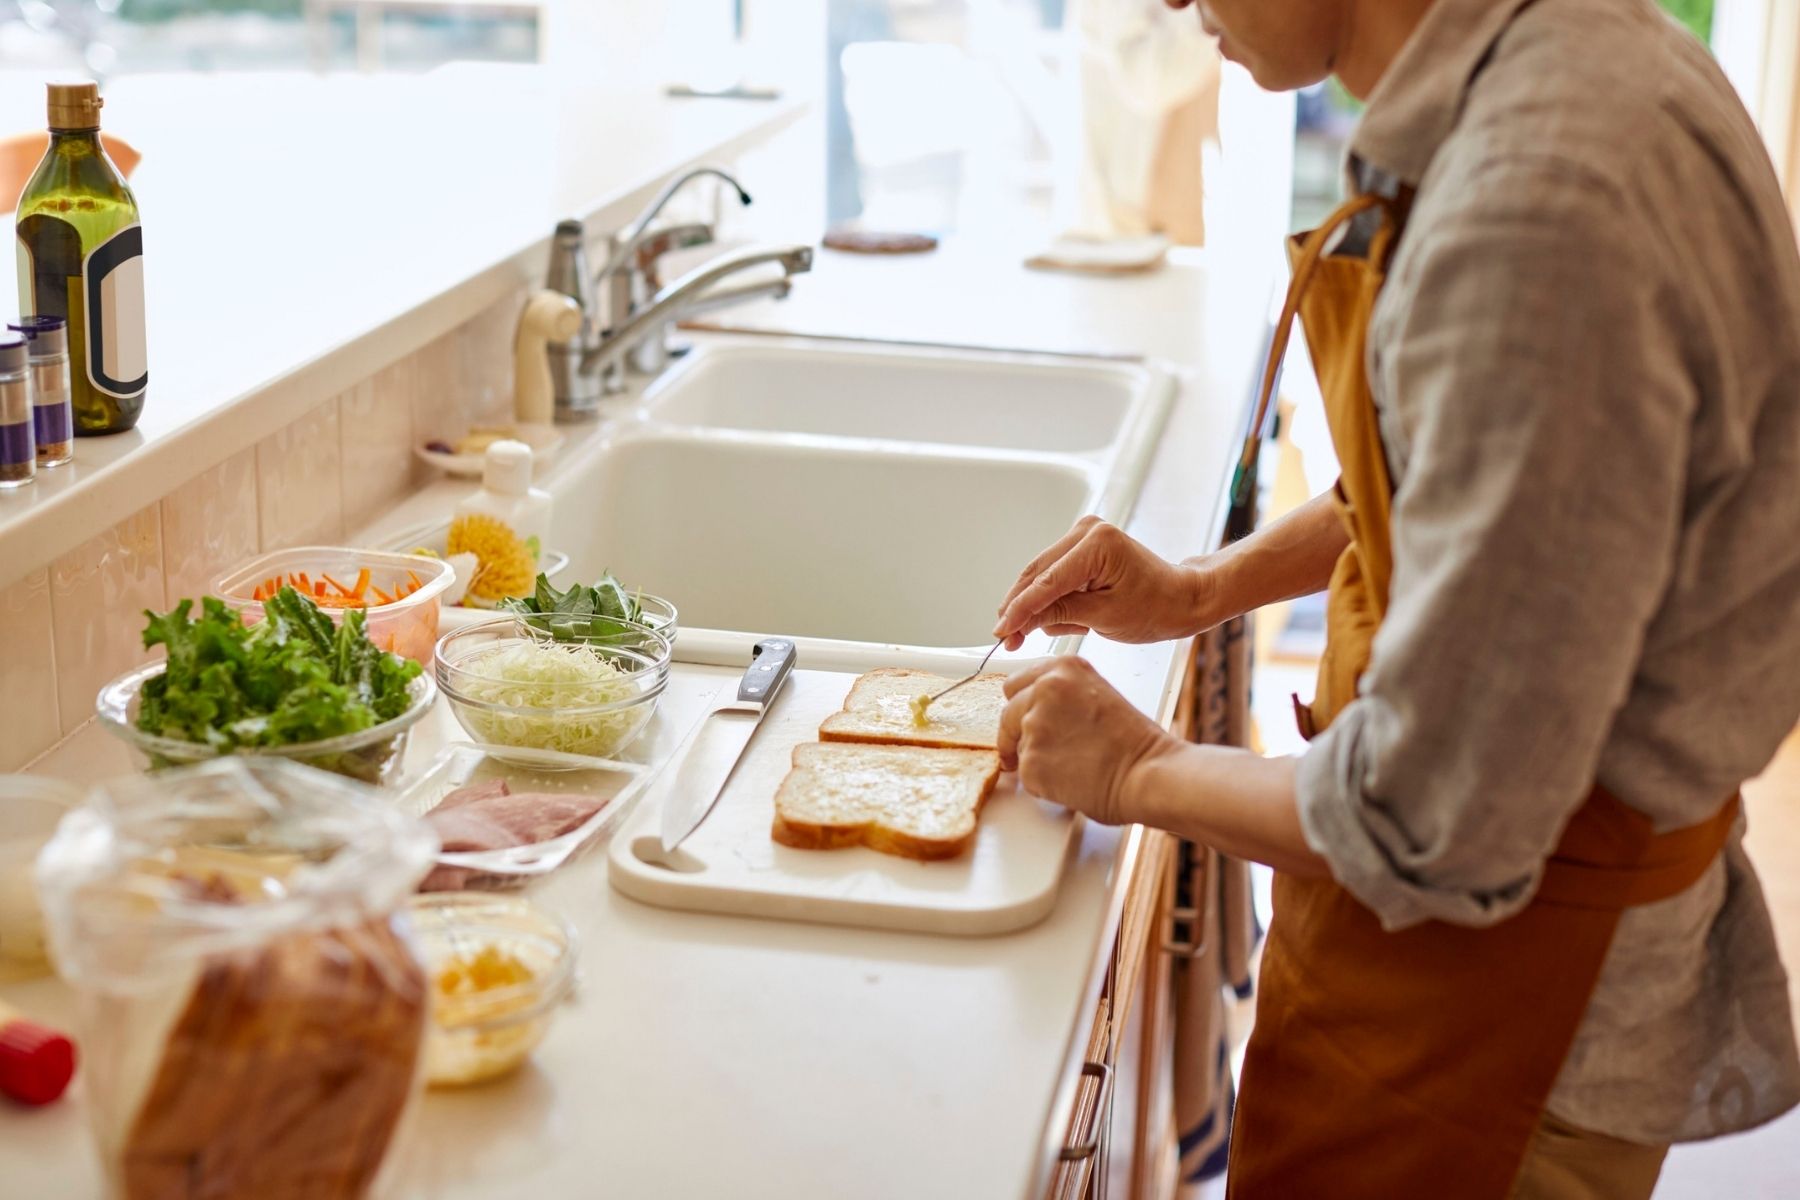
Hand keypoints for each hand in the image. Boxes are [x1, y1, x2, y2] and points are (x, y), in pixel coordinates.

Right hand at [993, 517, 1212, 649]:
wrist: (1180, 597)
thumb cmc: (1155, 606)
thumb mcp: (1104, 618)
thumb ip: (1059, 615)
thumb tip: (1022, 620)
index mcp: (1098, 544)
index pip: (1046, 582)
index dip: (1020, 609)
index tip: (1002, 631)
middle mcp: (1087, 531)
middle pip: (1037, 574)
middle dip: (1022, 608)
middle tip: (1008, 639)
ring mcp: (1083, 534)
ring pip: (1041, 575)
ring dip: (1039, 606)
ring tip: (1058, 630)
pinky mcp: (1082, 545)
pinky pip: (1054, 574)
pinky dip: (1053, 598)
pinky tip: (1067, 617)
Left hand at [997, 657, 1177, 824]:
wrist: (1148, 773)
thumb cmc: (1136, 743)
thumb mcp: (1099, 695)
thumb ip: (1065, 696)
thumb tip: (1044, 713)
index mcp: (1062, 670)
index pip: (1017, 683)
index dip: (1021, 705)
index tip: (1022, 717)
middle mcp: (1043, 690)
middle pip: (1007, 713)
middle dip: (1016, 732)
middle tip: (1032, 749)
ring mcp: (1034, 725)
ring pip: (1017, 745)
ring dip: (1034, 758)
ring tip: (1070, 767)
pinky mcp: (1030, 762)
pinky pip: (1025, 775)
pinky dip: (1041, 783)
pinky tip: (1070, 781)